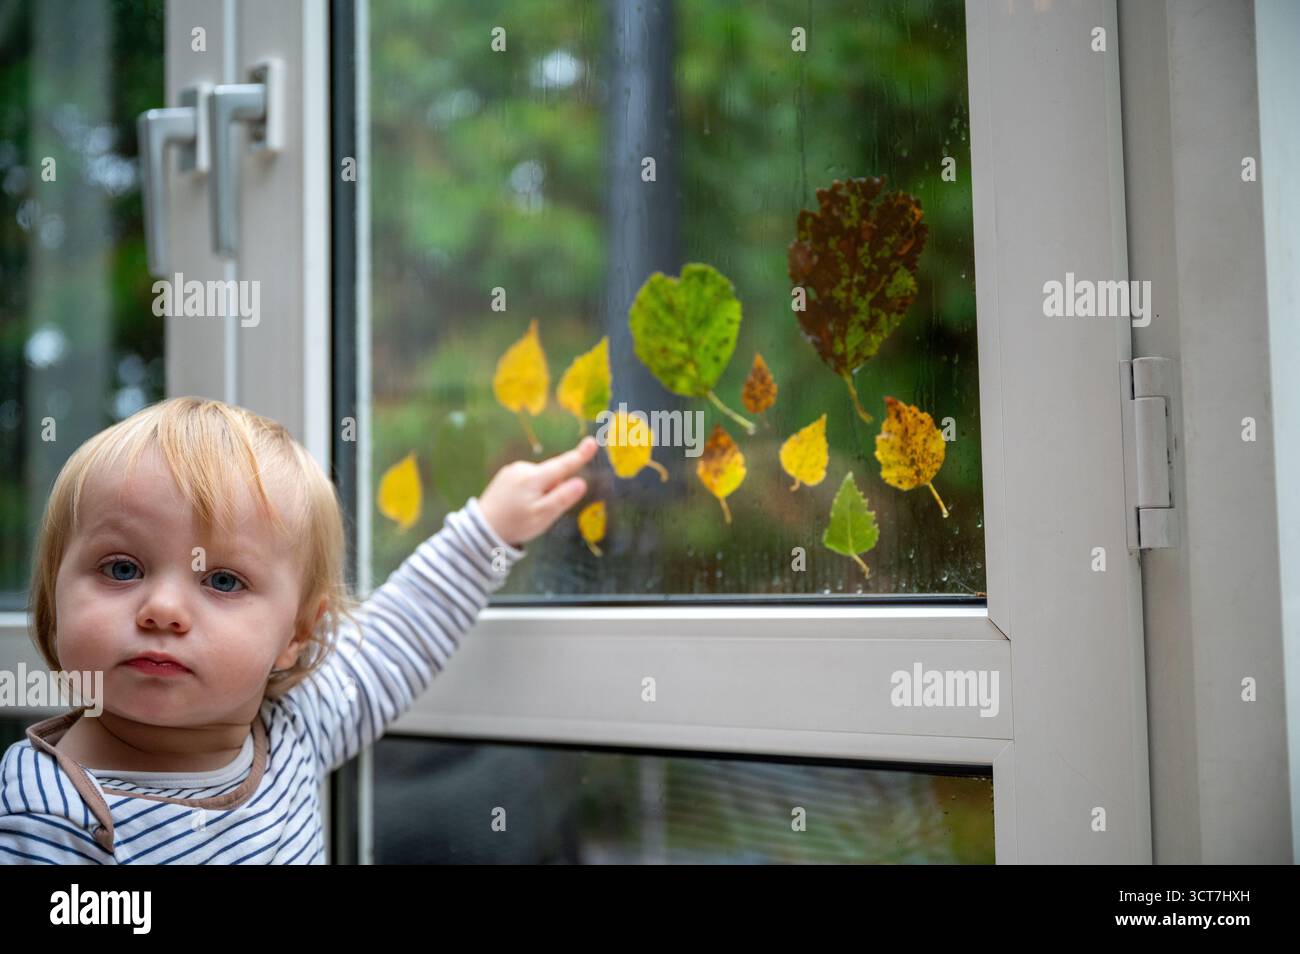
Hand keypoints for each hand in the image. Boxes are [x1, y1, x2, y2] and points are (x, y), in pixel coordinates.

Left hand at [477, 436, 598, 547]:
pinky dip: (531, 490)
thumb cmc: (515, 525)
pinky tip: (519, 505)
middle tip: (541, 512)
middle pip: (552, 475)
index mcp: (533, 478)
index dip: (579, 455)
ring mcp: (513, 470)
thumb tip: (581, 482)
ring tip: (526, 511)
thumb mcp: (542, 516)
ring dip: (541, 491)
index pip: (563, 465)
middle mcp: (523, 468)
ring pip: (540, 478)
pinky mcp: (507, 474)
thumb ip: (562, 498)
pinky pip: (529, 479)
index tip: (592, 442)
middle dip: (554, 489)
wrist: (482, 529)